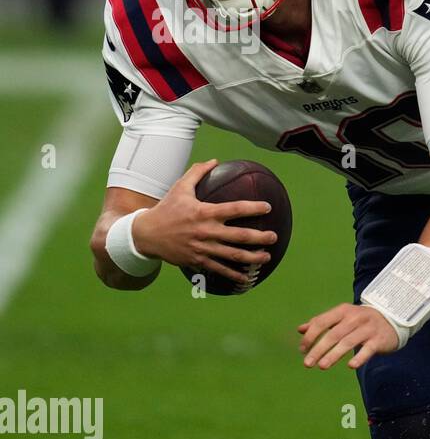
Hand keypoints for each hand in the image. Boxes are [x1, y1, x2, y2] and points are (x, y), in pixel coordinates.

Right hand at [132, 159, 277, 286]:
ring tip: (267, 256)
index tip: (268, 207)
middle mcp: (205, 231)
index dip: (253, 208)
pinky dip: (234, 275)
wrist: (146, 234)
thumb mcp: (180, 188)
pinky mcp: (198, 261)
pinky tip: (248, 278)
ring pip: (232, 255)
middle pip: (238, 236)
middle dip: (259, 237)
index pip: (234, 209)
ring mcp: (202, 248)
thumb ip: (198, 173)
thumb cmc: (166, 209)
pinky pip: (219, 269)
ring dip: (252, 257)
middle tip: (274, 236)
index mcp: (204, 213)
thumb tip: (214, 160)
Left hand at [298, 303, 399, 369]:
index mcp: (343, 311)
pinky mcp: (379, 339)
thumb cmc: (361, 321)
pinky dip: (360, 357)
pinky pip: (368, 349)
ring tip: (322, 366)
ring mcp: (368, 328)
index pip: (322, 322)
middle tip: (307, 363)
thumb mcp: (342, 317)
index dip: (310, 336)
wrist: (391, 320)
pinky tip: (351, 365)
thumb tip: (300, 329)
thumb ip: (322, 322)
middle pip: (334, 334)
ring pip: (348, 342)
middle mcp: (355, 318)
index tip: (302, 350)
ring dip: (334, 355)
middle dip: (319, 349)